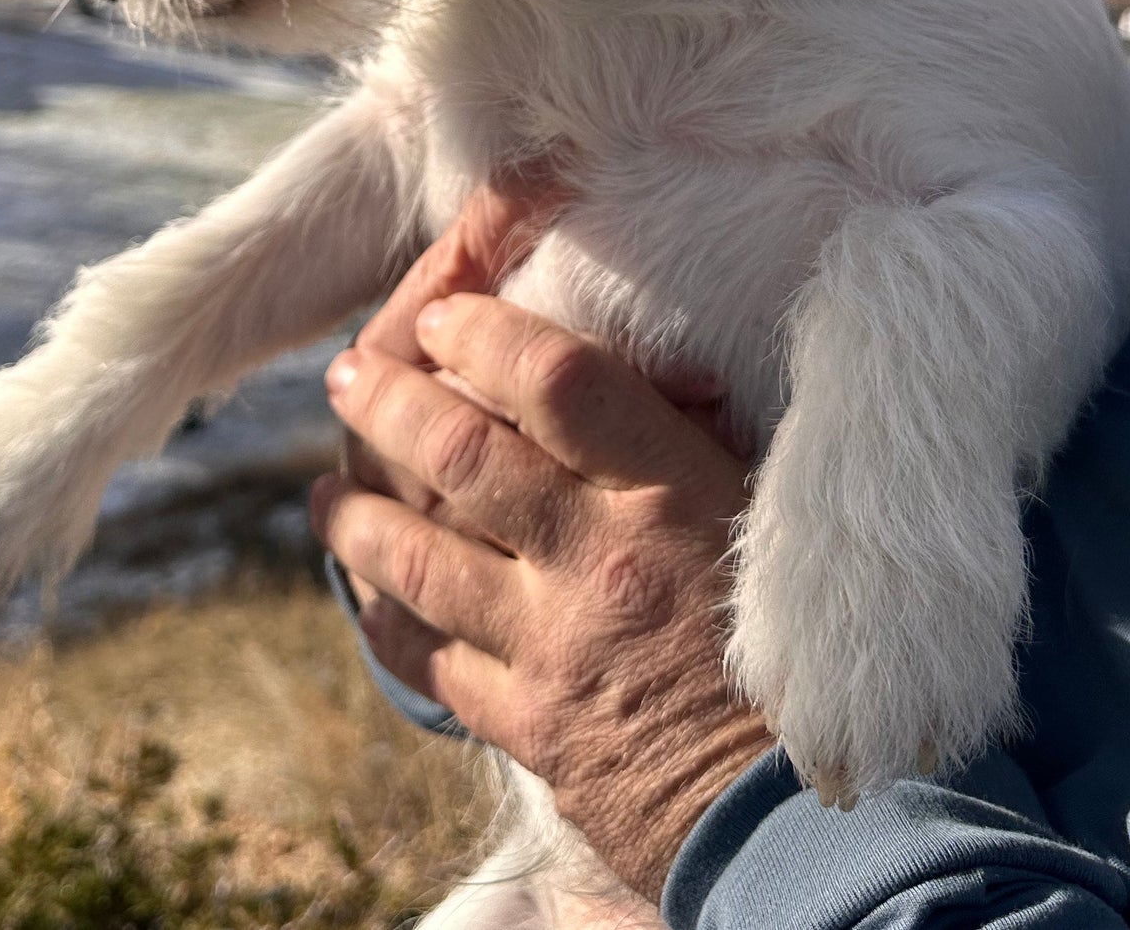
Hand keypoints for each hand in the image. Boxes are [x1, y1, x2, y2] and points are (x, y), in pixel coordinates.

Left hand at [311, 287, 771, 901]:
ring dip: (359, 517)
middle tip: (347, 376)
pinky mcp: (530, 728)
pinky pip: (433, 662)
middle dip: (388, 403)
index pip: (555, 379)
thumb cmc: (803, 648)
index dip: (485, 332)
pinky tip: (368, 597)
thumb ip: (694, 443)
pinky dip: (390, 622)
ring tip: (326, 492)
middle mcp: (597, 559)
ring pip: (418, 558)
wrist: (802, 813)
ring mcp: (552, 647)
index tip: (443, 315)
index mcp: (669, 492)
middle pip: (460, 454)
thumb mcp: (767, 517)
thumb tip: (650, 369)